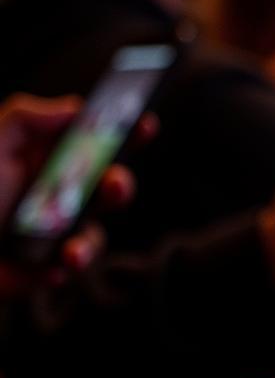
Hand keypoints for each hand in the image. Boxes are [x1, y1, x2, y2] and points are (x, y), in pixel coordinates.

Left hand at [0, 94, 147, 296]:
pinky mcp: (54, 266)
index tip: (146, 123)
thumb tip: (74, 108)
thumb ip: (26, 117)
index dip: (127, 135)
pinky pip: (73, 270)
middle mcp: (64, 196)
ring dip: (88, 244)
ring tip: (71, 252)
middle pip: (110, 190)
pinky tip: (47, 268)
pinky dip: (62, 269)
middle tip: (115, 183)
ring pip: (95, 237)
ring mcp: (62, 232)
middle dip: (120, 186)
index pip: (99, 146)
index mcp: (52, 163)